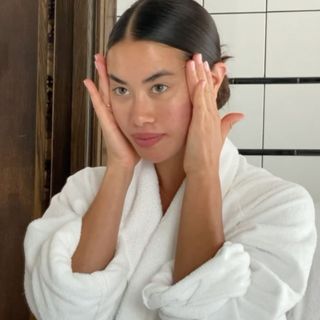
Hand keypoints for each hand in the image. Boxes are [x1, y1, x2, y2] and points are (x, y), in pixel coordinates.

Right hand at [83, 53, 139, 169]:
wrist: (125, 162)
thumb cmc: (133, 148)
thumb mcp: (142, 130)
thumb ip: (147, 120)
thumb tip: (157, 112)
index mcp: (123, 112)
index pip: (122, 90)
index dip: (120, 76)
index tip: (121, 61)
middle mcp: (113, 111)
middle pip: (110, 87)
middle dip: (107, 71)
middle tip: (104, 54)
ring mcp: (108, 116)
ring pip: (104, 92)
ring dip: (100, 76)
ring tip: (97, 60)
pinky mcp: (106, 121)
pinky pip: (99, 105)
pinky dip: (93, 94)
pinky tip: (88, 82)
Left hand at [183, 53, 243, 175]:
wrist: (205, 169)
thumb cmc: (206, 155)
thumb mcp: (219, 135)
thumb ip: (228, 123)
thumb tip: (240, 115)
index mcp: (213, 117)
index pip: (211, 94)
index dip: (211, 79)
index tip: (209, 65)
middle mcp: (212, 115)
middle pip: (208, 89)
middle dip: (204, 72)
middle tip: (200, 56)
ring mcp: (207, 119)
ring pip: (203, 93)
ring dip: (200, 76)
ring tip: (196, 60)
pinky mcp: (201, 124)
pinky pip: (200, 104)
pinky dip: (200, 92)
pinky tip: (199, 80)